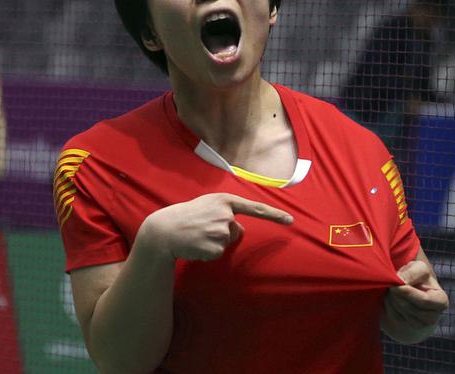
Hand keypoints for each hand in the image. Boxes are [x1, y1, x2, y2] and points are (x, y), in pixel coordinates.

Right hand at [137, 193, 292, 262]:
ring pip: (227, 242)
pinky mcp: (215, 248)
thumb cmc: (185, 217)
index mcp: (223, 200)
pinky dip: (208, 252)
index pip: (254, 208)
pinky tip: (195, 245)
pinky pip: (219, 253)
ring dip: (214, 242)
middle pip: (236, 230)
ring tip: (196, 236)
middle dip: (222, 232)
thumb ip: (225, 213)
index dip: (274, 215)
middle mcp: (225, 214)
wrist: (164, 231)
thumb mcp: (206, 206)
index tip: (290, 220)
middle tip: (200, 228)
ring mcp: (220, 231)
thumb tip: (239, 230)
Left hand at [384, 258, 448, 341]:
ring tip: (393, 290)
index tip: (396, 281)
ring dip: (392, 298)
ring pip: (401, 311)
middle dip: (396, 293)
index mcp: (441, 300)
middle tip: (392, 284)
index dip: (407, 291)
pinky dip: (390, 306)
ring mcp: (422, 324)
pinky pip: (395, 316)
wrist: (409, 291)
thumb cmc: (416, 277)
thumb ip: (412, 272)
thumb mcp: (417, 268)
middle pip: (409, 306)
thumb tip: (401, 281)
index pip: (424, 300)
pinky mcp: (409, 327)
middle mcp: (434, 316)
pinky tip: (392, 299)